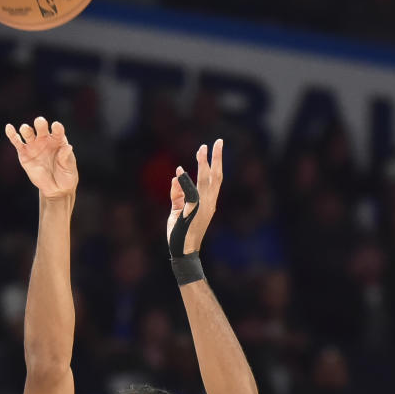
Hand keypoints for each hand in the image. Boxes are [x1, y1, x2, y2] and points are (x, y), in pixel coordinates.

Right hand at [5, 116, 77, 199]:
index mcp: (58, 139)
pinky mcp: (24, 154)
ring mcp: (34, 146)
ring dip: (26, 130)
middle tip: (40, 123)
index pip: (57, 131)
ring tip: (25, 129)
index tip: (56, 126)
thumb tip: (67, 147)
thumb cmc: (66, 175)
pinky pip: (17, 143)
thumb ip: (66, 157)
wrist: (55, 188)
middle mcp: (45, 139)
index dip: (57, 128)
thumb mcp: (69, 167)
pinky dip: (12, 135)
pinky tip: (9, 127)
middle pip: (41, 128)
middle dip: (40, 124)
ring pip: (28, 134)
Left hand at [167, 139, 222, 253]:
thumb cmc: (180, 232)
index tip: (214, 149)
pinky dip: (184, 182)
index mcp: (208, 202)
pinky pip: (189, 193)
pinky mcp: (192, 211)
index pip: (215, 179)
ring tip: (202, 149)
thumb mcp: (177, 210)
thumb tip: (176, 177)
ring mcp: (202, 207)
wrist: (183, 252)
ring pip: (205, 181)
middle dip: (217, 158)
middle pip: (215, 176)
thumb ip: (177, 194)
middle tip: (218, 141)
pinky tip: (180, 171)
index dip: (216, 164)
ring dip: (203, 164)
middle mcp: (209, 203)